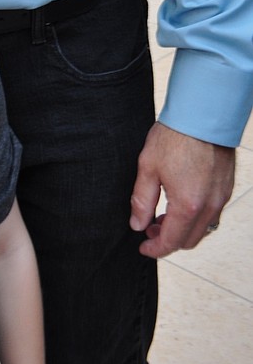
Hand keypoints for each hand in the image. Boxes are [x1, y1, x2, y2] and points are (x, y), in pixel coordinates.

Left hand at [129, 122, 234, 258]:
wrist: (203, 114)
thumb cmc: (175, 137)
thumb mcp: (148, 168)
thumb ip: (141, 200)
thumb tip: (137, 224)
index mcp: (188, 206)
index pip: (171, 241)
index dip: (155, 249)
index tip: (143, 248)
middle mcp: (209, 207)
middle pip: (189, 240)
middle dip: (168, 239)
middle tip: (149, 228)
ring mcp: (220, 198)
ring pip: (203, 229)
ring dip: (183, 229)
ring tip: (163, 215)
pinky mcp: (226, 188)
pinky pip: (212, 214)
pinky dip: (196, 217)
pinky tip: (181, 202)